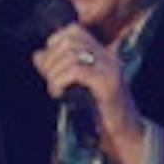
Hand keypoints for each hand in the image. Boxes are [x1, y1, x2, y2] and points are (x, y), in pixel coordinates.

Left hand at [31, 21, 147, 163]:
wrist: (125, 133)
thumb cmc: (100, 112)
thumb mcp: (76, 86)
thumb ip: (58, 69)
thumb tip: (38, 55)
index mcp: (103, 54)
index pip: (74, 30)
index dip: (55, 42)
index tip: (49, 64)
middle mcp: (108, 57)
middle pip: (70, 40)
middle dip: (51, 58)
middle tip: (49, 78)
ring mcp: (110, 69)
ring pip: (71, 55)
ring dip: (54, 73)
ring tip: (54, 89)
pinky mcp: (107, 84)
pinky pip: (76, 71)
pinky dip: (60, 81)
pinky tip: (59, 93)